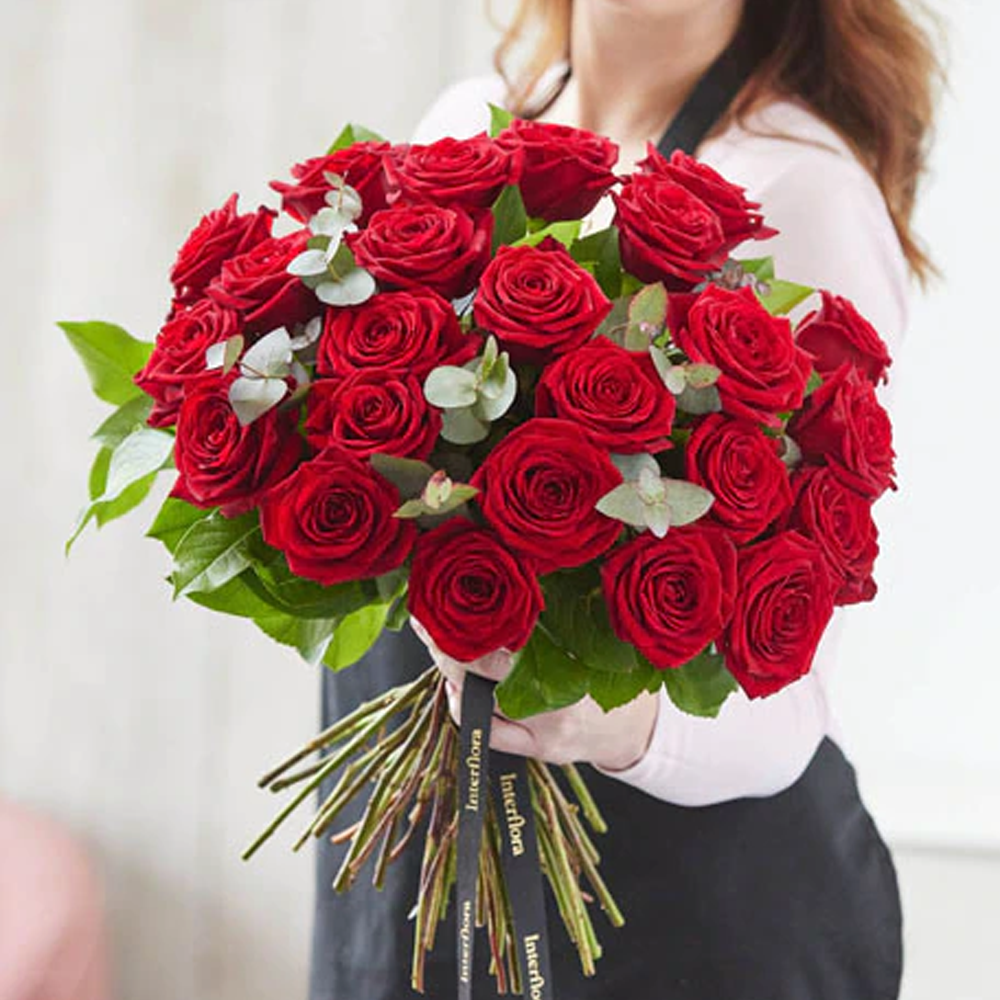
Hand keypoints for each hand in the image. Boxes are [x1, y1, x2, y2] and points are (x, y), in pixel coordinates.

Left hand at [410, 617, 658, 769]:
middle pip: (478, 673)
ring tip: (454, 658)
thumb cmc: (605, 671)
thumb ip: (538, 626)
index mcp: (567, 658)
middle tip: (428, 628)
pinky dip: (468, 710)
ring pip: (476, 706)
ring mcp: (547, 729)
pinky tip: (466, 695)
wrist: (638, 727)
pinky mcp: (542, 752)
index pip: (495, 641)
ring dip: (455, 681)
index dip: (455, 627)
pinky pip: (488, 734)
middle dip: (445, 651)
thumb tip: (485, 603)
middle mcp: (556, 698)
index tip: (429, 610)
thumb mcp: (581, 638)